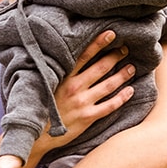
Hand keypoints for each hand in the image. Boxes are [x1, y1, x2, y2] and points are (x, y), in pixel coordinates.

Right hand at [49, 31, 134, 148]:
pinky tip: (130, 91)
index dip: (98, 43)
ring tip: (131, 68)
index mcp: (63, 77)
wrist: (35, 133)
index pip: (84, 56)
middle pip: (100, 68)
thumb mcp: (44, 84)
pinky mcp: (87, 117)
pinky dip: (122, 98)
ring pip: (108, 85)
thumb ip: (57, 73)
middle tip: (125, 50)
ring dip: (122, 75)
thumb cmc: (39, 106)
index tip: (111, 34)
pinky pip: (109, 106)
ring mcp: (82, 103)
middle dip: (115, 57)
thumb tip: (66, 58)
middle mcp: (74, 88)